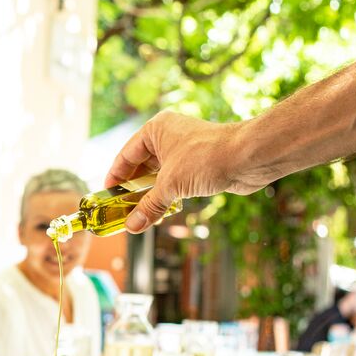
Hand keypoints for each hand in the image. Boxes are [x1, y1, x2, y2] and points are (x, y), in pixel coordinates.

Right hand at [104, 112, 275, 232]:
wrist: (248, 158)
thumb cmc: (207, 158)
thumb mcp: (170, 184)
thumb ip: (149, 205)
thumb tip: (132, 225)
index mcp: (155, 130)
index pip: (126, 155)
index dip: (115, 177)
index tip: (107, 195)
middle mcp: (168, 136)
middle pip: (141, 166)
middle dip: (133, 189)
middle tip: (121, 209)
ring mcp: (184, 149)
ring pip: (159, 175)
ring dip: (150, 195)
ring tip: (140, 215)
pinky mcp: (198, 163)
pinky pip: (174, 181)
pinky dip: (167, 195)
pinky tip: (161, 211)